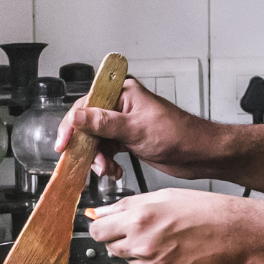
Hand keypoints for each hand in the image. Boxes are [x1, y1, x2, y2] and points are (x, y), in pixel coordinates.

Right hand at [54, 77, 220, 180]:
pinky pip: (107, 150)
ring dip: (98, 158)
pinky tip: (114, 171)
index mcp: (122, 92)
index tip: (63, 145)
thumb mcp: (136, 129)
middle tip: (87, 163)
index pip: (85, 105)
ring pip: (96, 141)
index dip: (71, 126)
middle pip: (87, 125)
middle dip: (87, 147)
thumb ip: (103, 123)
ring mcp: (124, 123)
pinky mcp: (129, 139)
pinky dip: (107, 163)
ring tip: (107, 170)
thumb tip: (77, 117)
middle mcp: (121, 105)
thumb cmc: (180, 134)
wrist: (200, 154)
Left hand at [87, 188, 260, 263]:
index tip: (107, 226)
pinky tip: (178, 251)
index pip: (97, 230)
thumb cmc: (208, 211)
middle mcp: (144, 245)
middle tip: (146, 229)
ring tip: (168, 239)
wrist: (238, 234)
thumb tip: (103, 212)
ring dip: (142, 252)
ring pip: (132, 261)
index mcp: (140, 219)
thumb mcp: (165, 196)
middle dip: (122, 239)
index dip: (102, 227)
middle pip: (112, 248)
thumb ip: (128, 205)